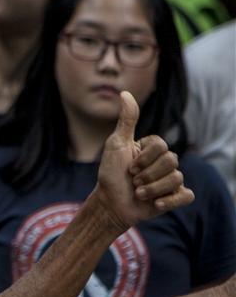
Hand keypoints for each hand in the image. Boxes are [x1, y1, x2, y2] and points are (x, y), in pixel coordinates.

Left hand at [96, 91, 193, 232]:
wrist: (110, 203)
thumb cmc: (111, 173)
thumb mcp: (116, 144)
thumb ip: (126, 120)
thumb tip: (125, 93)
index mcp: (153, 147)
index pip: (161, 146)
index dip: (144, 159)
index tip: (129, 167)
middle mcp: (164, 161)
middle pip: (171, 162)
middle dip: (147, 175)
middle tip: (134, 182)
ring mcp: (171, 179)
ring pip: (176, 179)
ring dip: (152, 189)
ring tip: (139, 193)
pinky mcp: (174, 197)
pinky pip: (186, 196)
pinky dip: (171, 200)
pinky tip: (156, 204)